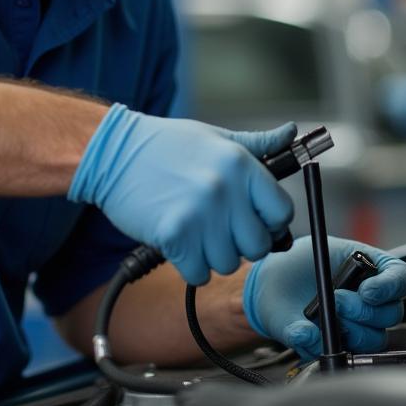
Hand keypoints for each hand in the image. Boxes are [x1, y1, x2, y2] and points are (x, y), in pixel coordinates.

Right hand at [69, 104, 294, 285]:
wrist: (114, 153)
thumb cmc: (166, 145)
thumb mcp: (216, 137)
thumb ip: (257, 144)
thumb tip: (291, 132)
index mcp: (241, 164)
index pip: (282, 212)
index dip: (270, 222)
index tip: (254, 221)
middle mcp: (225, 189)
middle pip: (258, 246)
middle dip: (241, 244)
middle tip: (220, 230)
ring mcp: (200, 214)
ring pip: (228, 263)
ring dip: (213, 255)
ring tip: (196, 232)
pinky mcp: (174, 235)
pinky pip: (198, 273)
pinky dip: (190, 266)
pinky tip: (180, 244)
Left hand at [242, 235, 405, 360]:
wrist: (270, 285)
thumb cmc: (293, 264)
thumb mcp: (305, 255)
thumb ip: (318, 278)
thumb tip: (312, 324)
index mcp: (371, 267)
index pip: (401, 277)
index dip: (390, 286)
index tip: (367, 291)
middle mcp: (371, 298)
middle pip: (392, 313)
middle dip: (362, 309)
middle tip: (337, 300)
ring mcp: (360, 323)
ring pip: (376, 337)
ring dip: (351, 329)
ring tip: (324, 315)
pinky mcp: (344, 344)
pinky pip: (349, 354)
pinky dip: (329, 346)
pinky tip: (312, 332)